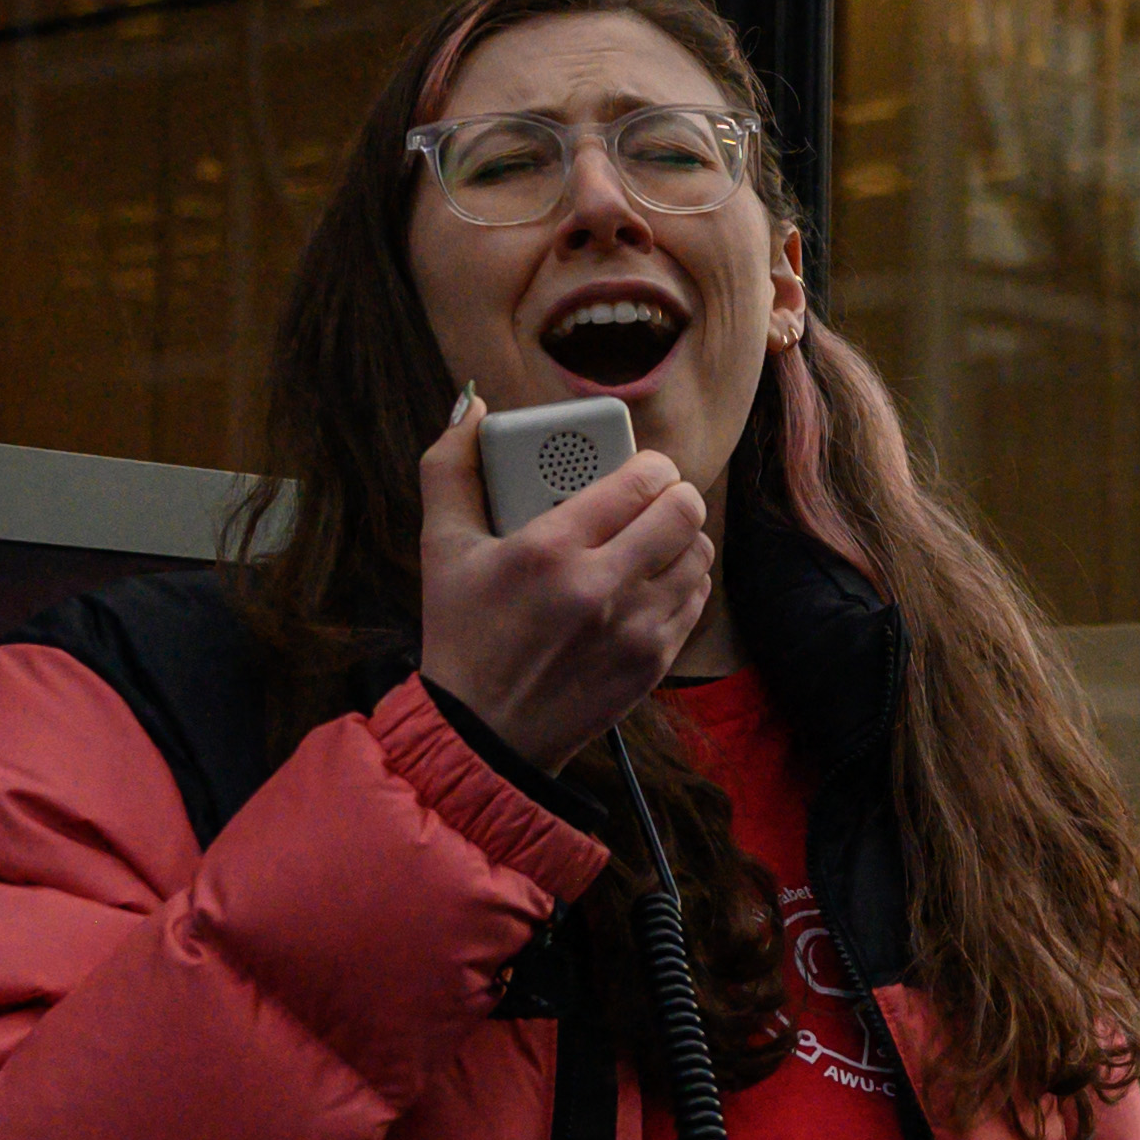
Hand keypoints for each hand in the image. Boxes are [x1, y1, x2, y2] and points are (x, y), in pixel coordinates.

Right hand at [416, 394, 712, 778]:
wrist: (484, 734)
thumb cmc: (461, 634)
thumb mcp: (441, 548)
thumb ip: (450, 467)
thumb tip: (471, 405)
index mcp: (549, 551)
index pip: (640, 480)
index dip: (651, 465)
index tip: (639, 469)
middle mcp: (600, 588)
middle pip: (685, 512)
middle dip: (674, 495)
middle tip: (653, 498)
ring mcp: (634, 630)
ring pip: (699, 555)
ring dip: (682, 539)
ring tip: (653, 539)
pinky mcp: (653, 663)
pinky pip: (696, 600)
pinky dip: (683, 582)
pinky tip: (652, 580)